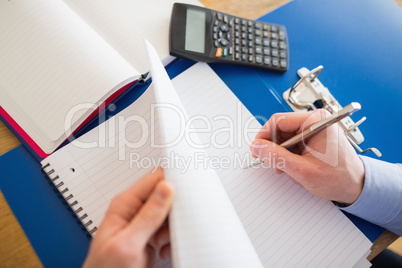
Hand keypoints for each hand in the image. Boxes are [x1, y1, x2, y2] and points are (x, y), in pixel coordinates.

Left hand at [83, 167, 173, 267]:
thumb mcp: (129, 244)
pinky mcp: (150, 236)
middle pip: (166, 196)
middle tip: (172, 227)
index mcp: (125, 204)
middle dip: (175, 211)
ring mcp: (143, 224)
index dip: (172, 183)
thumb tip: (166, 188)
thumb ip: (148, 216)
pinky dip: (171, 239)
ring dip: (173, 228)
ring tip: (163, 242)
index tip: (184, 195)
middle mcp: (135, 210)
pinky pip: (169, 229)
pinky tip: (164, 249)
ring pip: (170, 214)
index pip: (154, 179)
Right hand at [250, 109, 364, 204]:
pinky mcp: (313, 139)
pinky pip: (292, 143)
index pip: (279, 120)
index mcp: (316, 121)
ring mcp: (314, 130)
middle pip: (280, 129)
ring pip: (284, 138)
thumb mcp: (302, 169)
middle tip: (270, 163)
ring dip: (281, 155)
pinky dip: (288, 156)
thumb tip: (258, 147)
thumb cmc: (339, 178)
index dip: (264, 136)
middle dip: (273, 148)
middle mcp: (315, 121)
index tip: (257, 149)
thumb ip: (277, 157)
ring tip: (285, 169)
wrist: (355, 187)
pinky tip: (293, 168)